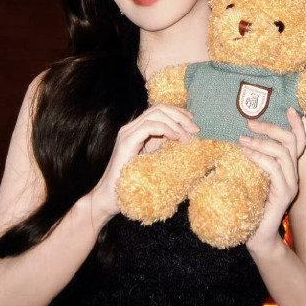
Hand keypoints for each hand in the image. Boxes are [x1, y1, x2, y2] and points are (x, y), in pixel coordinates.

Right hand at [88, 104, 199, 223]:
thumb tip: (188, 141)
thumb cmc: (133, 182)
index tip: (193, 125)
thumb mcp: (154, 160)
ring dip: (176, 123)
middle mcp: (131, 127)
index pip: (160, 110)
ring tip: (187, 137)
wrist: (110, 197)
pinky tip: (176, 139)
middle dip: (180, 116)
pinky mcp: (126, 142)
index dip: (179, 114)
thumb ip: (165, 147)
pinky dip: (166, 130)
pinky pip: (148, 127)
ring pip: (155, 114)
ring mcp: (127, 133)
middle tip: (195, 130)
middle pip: (159, 108)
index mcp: (138, 129)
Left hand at [239, 107, 305, 254]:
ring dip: (262, 142)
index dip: (296, 124)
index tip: (288, 108)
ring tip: (242, 139)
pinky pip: (274, 169)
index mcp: (287, 168)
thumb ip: (251, 159)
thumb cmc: (249, 202)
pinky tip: (246, 153)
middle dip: (271, 128)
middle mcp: (293, 173)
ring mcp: (291, 184)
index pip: (299, 141)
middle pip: (291, 142)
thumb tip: (237, 138)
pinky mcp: (284, 194)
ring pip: (283, 153)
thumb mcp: (250, 176)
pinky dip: (259, 158)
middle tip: (250, 123)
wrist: (255, 235)